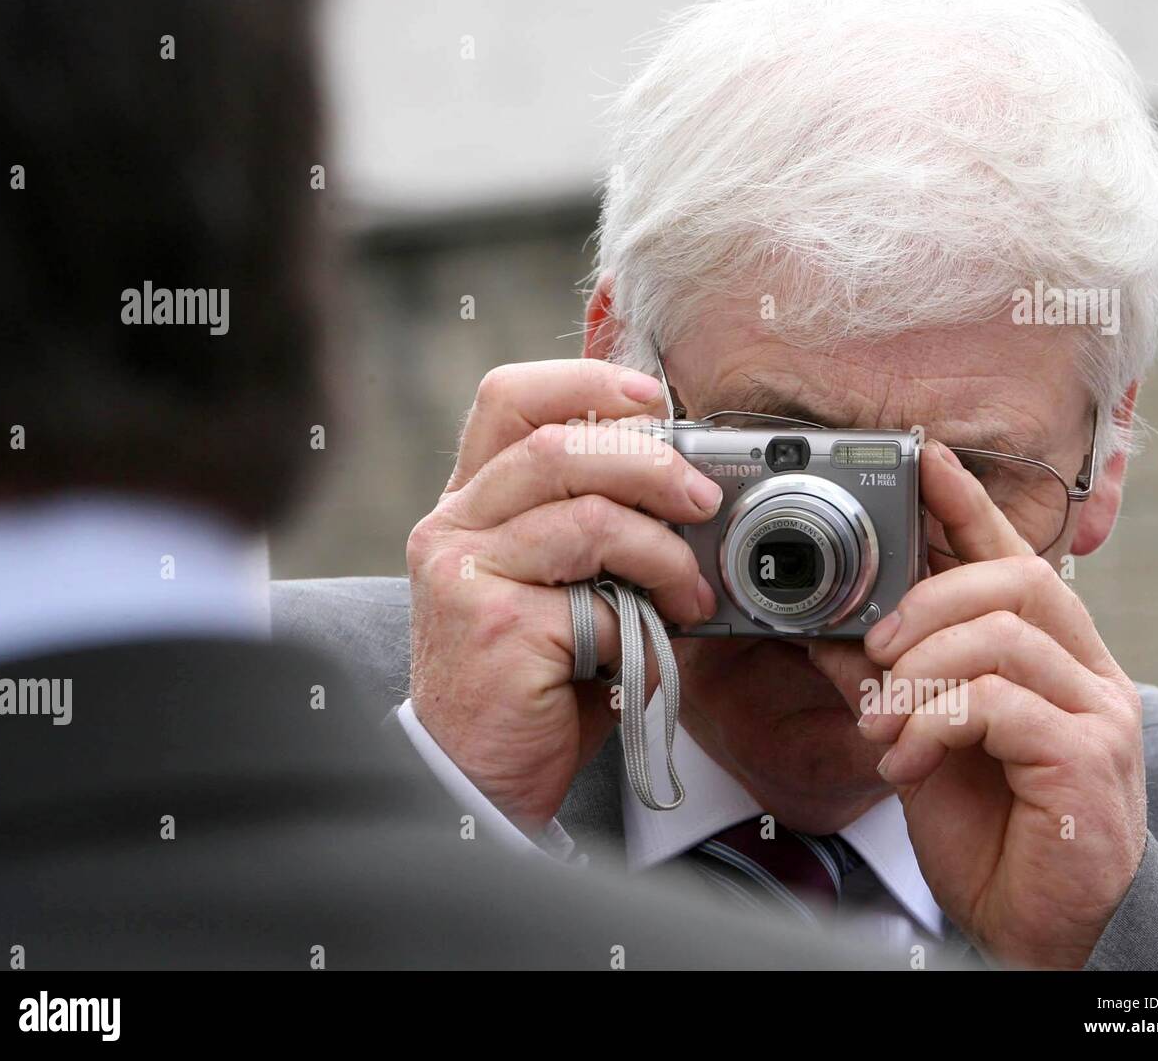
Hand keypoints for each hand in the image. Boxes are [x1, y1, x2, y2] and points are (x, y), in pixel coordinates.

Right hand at [406, 360, 721, 832]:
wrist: (480, 775)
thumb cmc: (534, 677)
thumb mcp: (563, 585)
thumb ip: (598, 529)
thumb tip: (692, 490)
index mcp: (471, 501)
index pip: (509, 398)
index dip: (588, 382)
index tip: (655, 403)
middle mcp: (454, 526)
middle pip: (558, 443)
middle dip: (652, 464)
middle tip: (703, 500)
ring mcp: (463, 573)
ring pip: (586, 517)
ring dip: (662, 550)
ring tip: (689, 590)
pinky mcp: (491, 627)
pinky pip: (595, 601)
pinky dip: (640, 621)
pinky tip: (643, 650)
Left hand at [811, 440, 1146, 968]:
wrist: (1032, 928)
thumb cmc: (987, 830)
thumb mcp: (921, 738)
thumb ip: (887, 678)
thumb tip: (827, 627)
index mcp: (1049, 657)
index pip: (1014, 556)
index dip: (969, 504)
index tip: (926, 459)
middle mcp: (1086, 673)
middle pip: (1015, 580)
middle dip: (928, 597)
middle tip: (876, 647)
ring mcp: (1097, 713)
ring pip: (1001, 637)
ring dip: (919, 672)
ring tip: (882, 722)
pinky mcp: (1088, 759)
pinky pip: (997, 703)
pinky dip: (933, 723)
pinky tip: (907, 763)